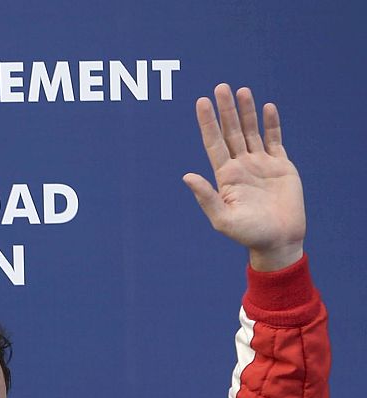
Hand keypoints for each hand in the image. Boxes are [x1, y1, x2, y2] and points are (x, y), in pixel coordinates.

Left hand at [182, 84, 303, 270]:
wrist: (279, 240)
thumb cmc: (248, 234)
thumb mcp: (222, 219)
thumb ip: (206, 197)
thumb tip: (187, 176)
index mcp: (225, 176)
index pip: (213, 142)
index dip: (207, 123)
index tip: (201, 102)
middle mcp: (241, 166)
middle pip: (231, 131)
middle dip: (225, 110)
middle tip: (220, 87)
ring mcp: (261, 164)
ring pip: (252, 131)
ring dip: (247, 111)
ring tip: (242, 90)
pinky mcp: (281, 166)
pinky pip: (275, 140)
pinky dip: (271, 124)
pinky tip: (267, 107)